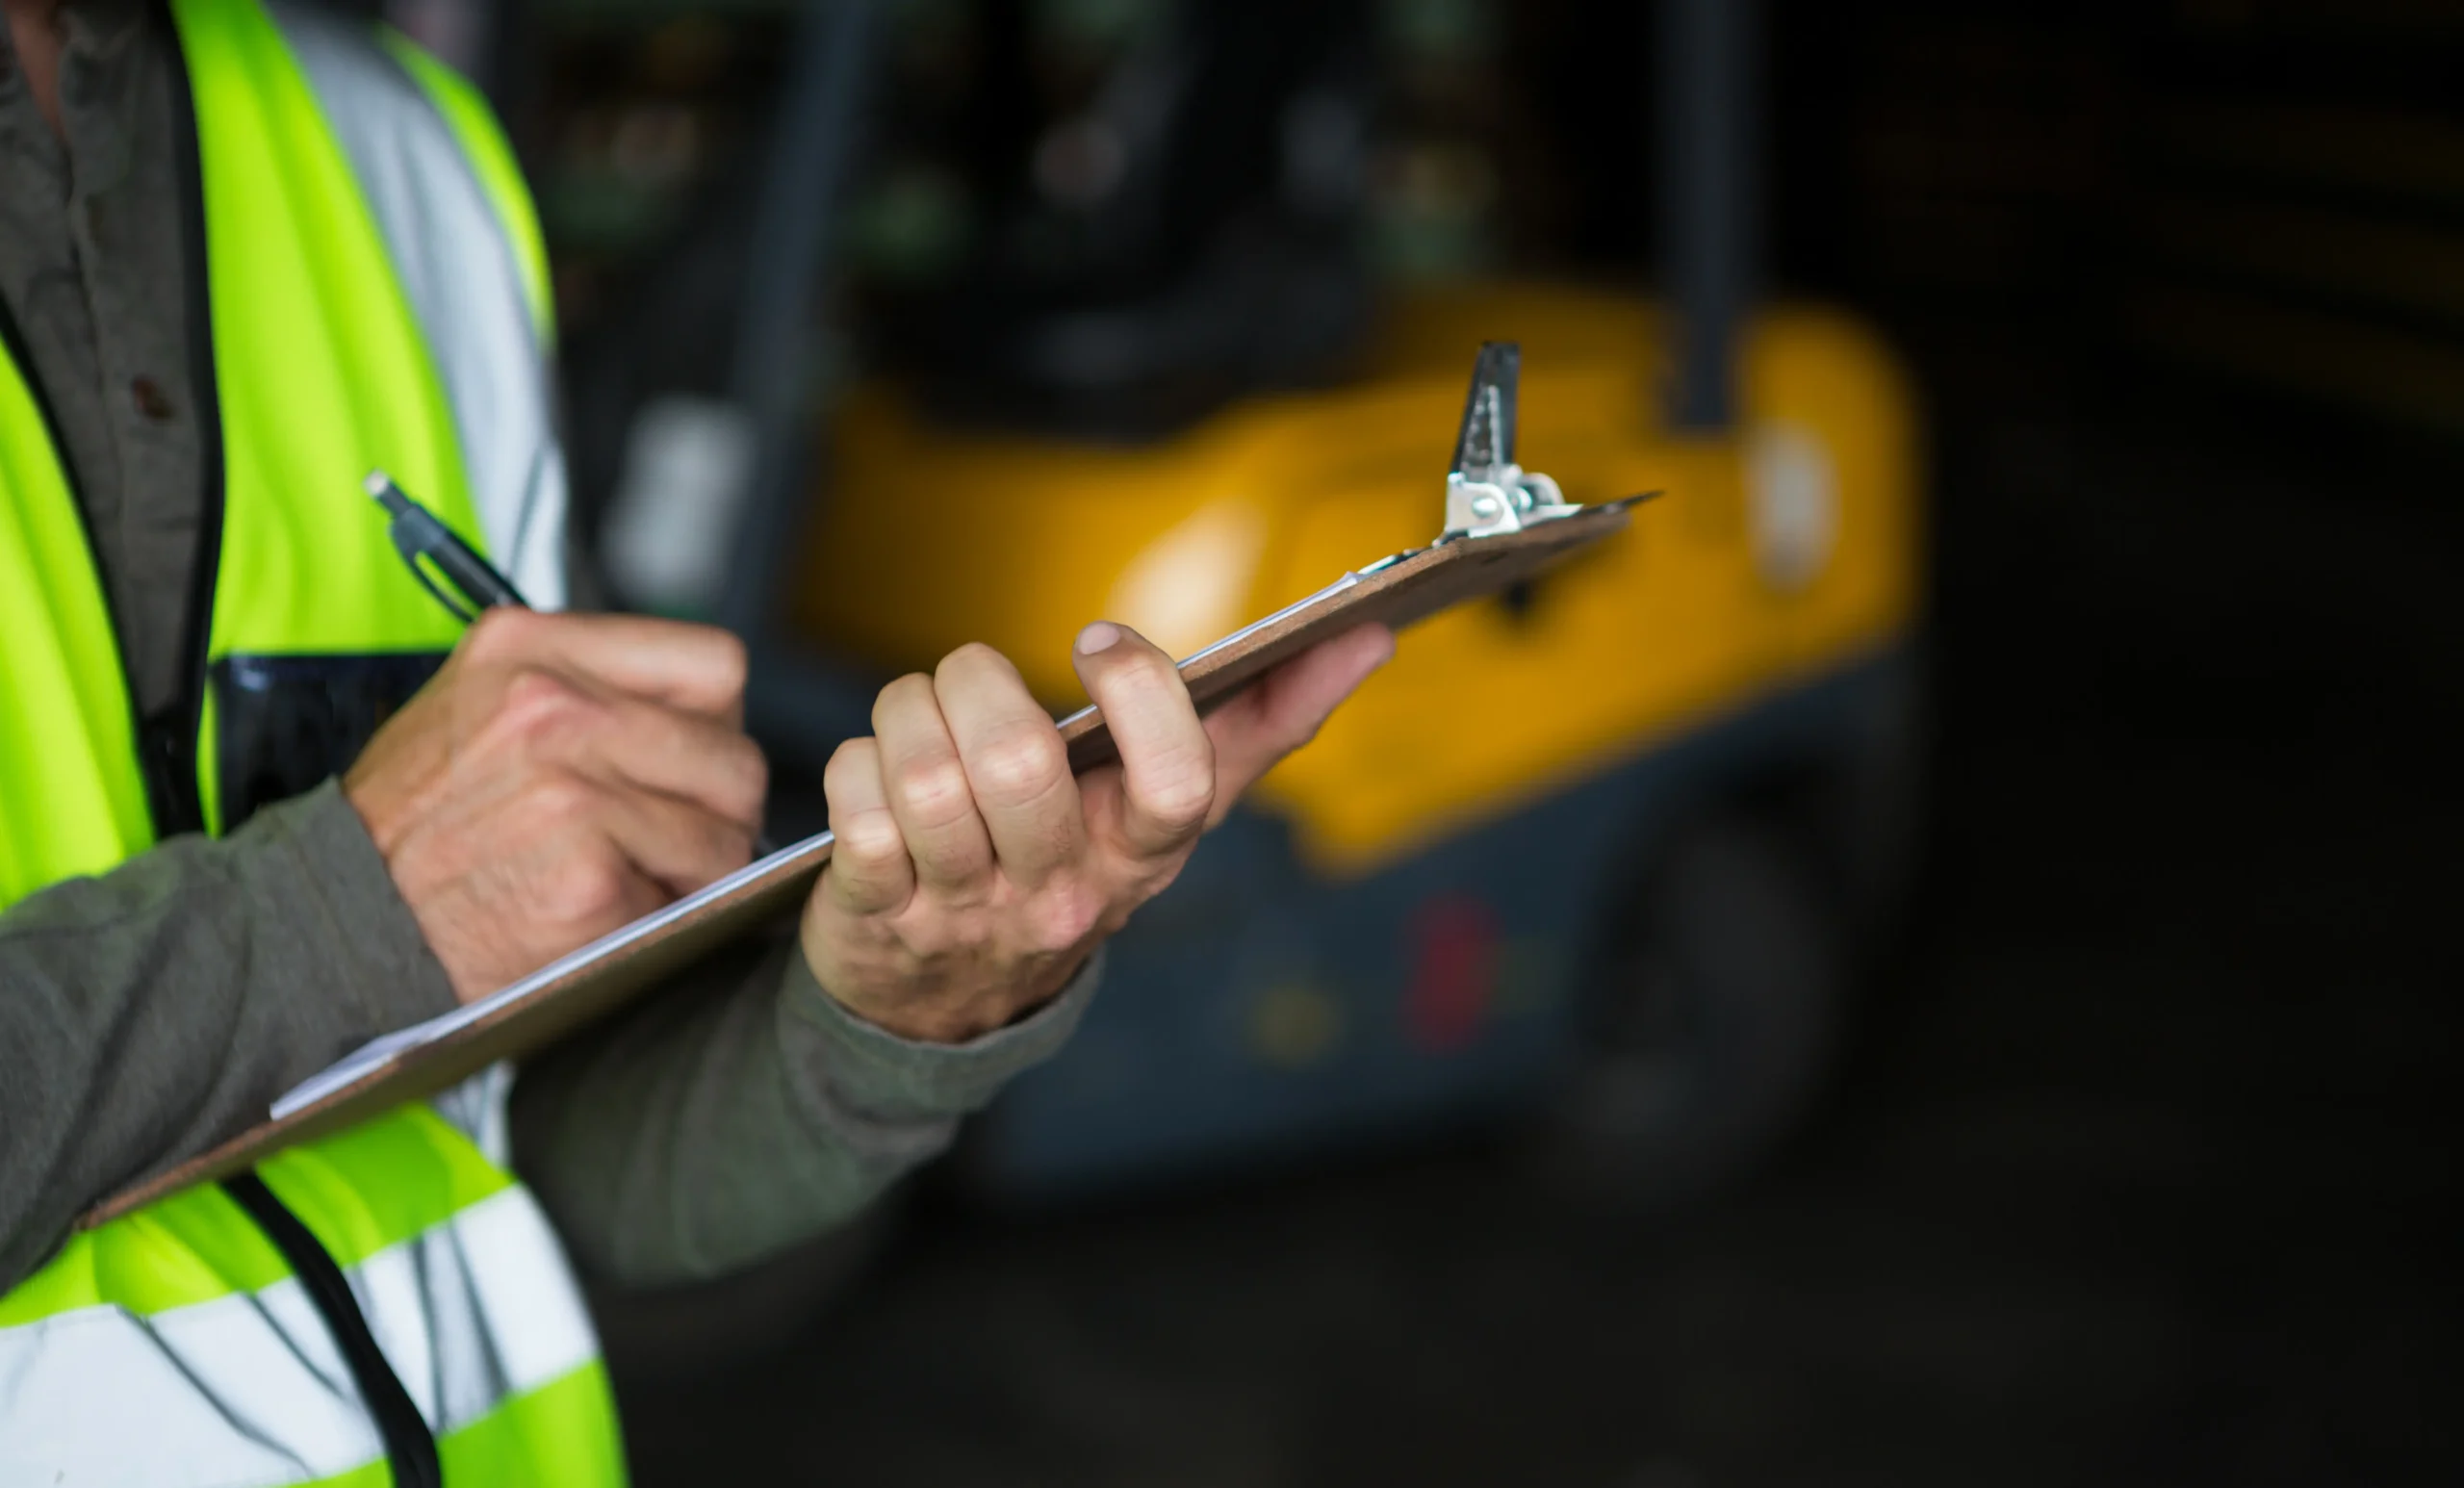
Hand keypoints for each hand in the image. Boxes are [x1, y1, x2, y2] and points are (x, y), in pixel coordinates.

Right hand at [346, 609, 766, 1002]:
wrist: (330, 921)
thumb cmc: (407, 827)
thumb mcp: (476, 708)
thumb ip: (582, 691)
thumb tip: (702, 724)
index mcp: (530, 649)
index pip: (713, 665)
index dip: (717, 726)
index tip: (692, 765)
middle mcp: (552, 707)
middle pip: (733, 757)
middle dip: (720, 814)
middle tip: (679, 846)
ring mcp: (569, 792)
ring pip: (721, 836)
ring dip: (696, 876)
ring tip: (636, 886)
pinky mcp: (583, 877)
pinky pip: (684, 902)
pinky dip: (658, 925)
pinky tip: (602, 920)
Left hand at [803, 620, 1393, 1042]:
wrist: (945, 1000)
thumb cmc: (1069, 864)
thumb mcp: (1167, 812)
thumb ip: (1265, 723)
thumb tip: (1367, 637)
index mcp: (1144, 856)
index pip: (1175, 785)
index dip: (1138, 695)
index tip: (1098, 644)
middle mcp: (1064, 894)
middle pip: (1019, 765)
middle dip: (974, 682)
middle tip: (969, 675)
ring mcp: (970, 913)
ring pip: (925, 777)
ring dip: (906, 712)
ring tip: (916, 714)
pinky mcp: (879, 916)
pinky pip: (856, 807)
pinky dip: (854, 765)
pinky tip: (875, 776)